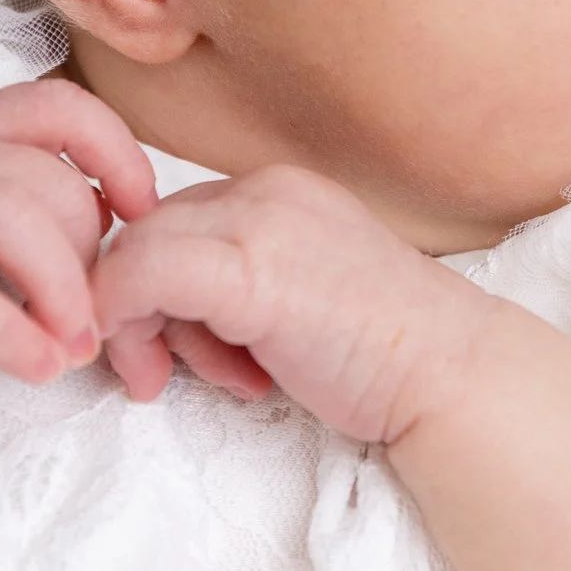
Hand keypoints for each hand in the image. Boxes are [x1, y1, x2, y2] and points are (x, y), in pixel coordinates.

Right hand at [0, 79, 157, 400]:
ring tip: (76, 345)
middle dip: (94, 257)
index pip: (58, 105)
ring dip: (62, 287)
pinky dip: (6, 332)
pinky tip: (39, 365)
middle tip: (101, 318)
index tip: (143, 215)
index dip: (118, 153)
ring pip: (5, 215)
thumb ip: (30, 206)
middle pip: (48, 180)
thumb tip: (124, 234)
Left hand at [89, 163, 496, 442]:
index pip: (171, 222)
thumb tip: (155, 308)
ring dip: (141, 331)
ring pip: (132, 254)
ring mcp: (257, 224)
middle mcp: (264, 190)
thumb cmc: (379, 352)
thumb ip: (235, 280)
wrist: (449, 374)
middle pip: (144, 235)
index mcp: (278, 191)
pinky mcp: (248, 272)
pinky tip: (158, 375)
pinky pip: (137, 278)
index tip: (176, 352)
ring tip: (212, 380)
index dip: (156, 289)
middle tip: (159, 375)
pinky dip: (122, 323)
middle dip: (137, 310)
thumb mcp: (296, 292)